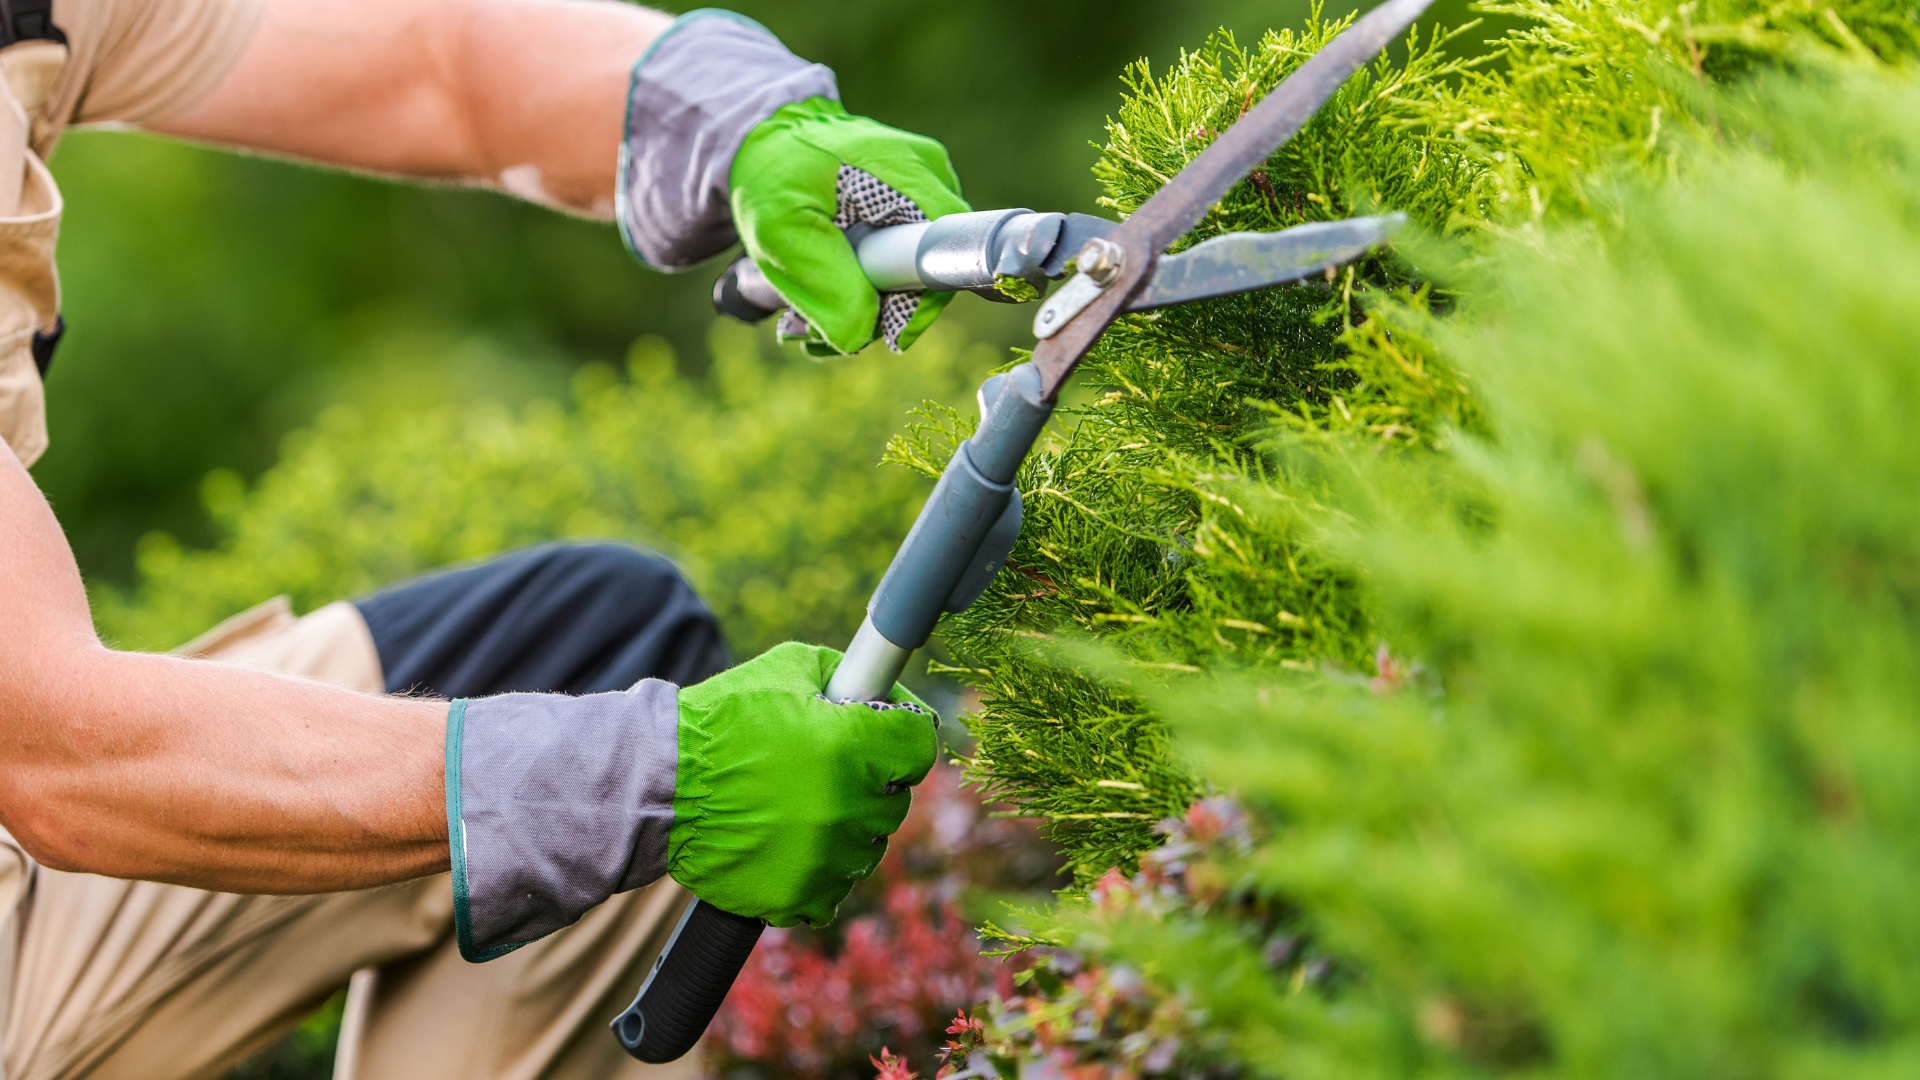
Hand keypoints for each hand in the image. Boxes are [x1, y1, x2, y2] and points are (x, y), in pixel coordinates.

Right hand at [446, 643, 934, 959]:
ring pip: (867, 846)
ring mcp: (825, 857)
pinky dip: (817, 872)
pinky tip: (788, 845)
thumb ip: (847, 676)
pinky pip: (833, 890)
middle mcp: (848, 806)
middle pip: (895, 798)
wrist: (657, 785)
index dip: (902, 736)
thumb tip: (886, 690)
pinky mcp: (798, 896)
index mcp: (852, 746)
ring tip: (798, 806)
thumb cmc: (722, 721)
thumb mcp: (787, 669)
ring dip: (845, 827)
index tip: (883, 736)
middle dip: (870, 781)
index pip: (921, 744)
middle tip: (826, 768)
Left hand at [617, 11, 968, 355]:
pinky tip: (815, 304)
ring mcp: (921, 196)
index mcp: (910, 174)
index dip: (916, 306)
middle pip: (927, 275)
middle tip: (807, 332)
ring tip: (796, 323)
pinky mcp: (905, 213)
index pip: (945, 256)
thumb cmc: (771, 172)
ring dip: (856, 313)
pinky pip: (896, 268)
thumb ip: (823, 282)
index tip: (875, 335)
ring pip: (909, 280)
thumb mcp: (781, 227)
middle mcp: (930, 181)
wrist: (763, 140)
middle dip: (872, 317)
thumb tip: (857, 339)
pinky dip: (855, 293)